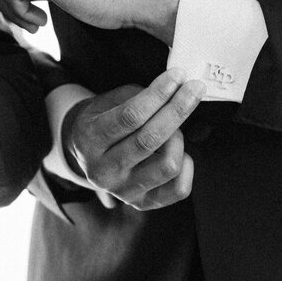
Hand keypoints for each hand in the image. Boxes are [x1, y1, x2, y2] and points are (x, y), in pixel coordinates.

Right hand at [64, 69, 205, 210]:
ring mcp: (123, 191)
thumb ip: (138, 97)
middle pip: (150, 140)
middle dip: (178, 109)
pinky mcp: (142, 203)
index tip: (178, 76)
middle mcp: (103, 171)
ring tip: (175, 127)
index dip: (158, 94)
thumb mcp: (109, 101)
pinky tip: (179, 150)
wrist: (87, 154)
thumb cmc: (103, 120)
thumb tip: (177, 89)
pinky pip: (179, 189)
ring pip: (168, 164)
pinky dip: (187, 165)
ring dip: (179, 138)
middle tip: (194, 89)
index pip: (130, 116)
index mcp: (89, 140)